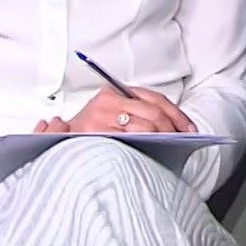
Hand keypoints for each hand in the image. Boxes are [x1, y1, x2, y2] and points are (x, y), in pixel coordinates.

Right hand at [36, 86, 193, 134]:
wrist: (55, 145)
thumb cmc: (88, 133)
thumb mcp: (107, 115)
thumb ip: (132, 113)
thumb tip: (166, 123)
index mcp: (112, 93)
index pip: (154, 99)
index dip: (176, 114)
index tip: (189, 128)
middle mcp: (106, 103)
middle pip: (153, 113)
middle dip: (173, 127)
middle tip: (183, 139)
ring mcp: (101, 119)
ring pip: (144, 128)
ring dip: (163, 138)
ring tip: (173, 146)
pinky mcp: (97, 135)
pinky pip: (130, 142)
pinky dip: (146, 146)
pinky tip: (155, 152)